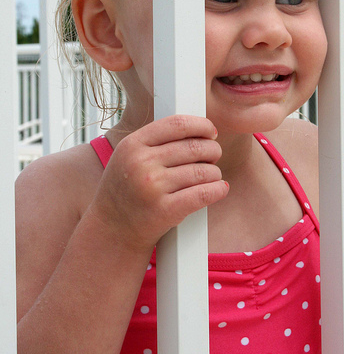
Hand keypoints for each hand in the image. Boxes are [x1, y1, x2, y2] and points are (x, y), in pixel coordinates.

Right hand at [89, 115, 227, 253]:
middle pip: (194, 147)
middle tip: (214, 155)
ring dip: (214, 172)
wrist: (112, 229)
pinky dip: (217, 190)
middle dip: (212, 150)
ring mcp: (153, 188)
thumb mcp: (129, 156)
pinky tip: (220, 188)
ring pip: (202, 171)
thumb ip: (155, 140)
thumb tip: (198, 128)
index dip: (201, 125)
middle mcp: (141, 163)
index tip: (211, 131)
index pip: (177, 124)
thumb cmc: (126, 188)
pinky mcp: (165, 211)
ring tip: (213, 175)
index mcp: (133, 144)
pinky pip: (202, 194)